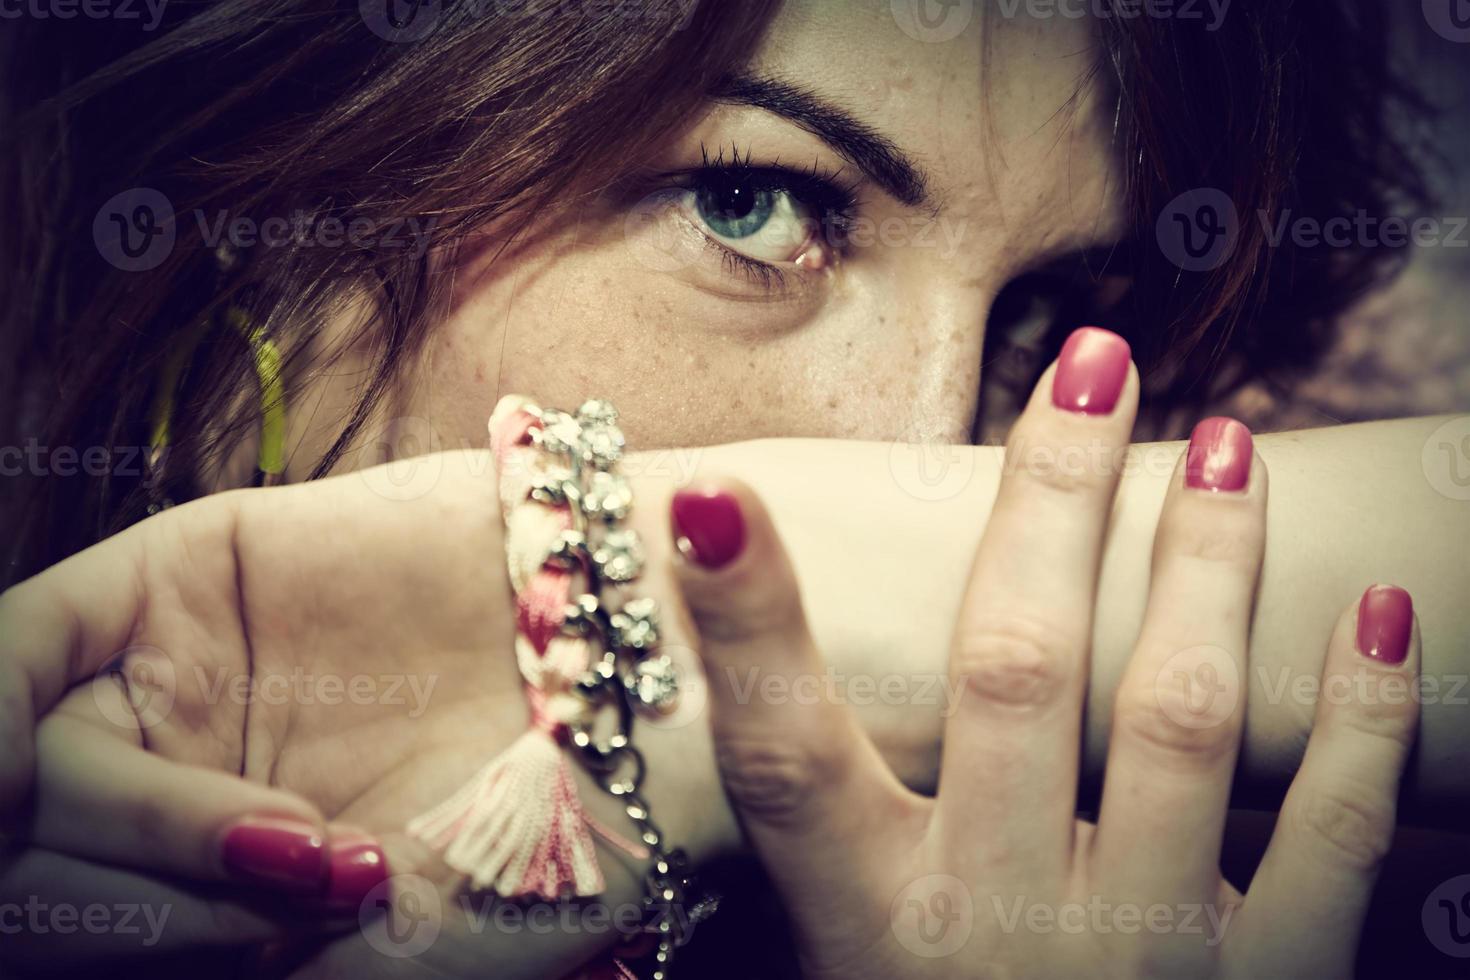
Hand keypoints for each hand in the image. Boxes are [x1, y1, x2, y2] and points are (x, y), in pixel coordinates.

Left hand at [0, 450, 699, 976]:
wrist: (649, 680)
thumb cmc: (553, 839)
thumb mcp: (402, 964)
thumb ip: (240, 961)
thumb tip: (77, 953)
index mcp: (221, 896)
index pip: (68, 938)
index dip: (123, 949)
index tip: (266, 944)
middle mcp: (184, 790)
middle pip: (31, 867)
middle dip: (138, 908)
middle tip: (309, 884)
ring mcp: (177, 685)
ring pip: (21, 766)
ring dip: (136, 828)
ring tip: (301, 841)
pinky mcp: (183, 577)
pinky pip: (19, 642)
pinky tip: (24, 745)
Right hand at [677, 327, 1420, 977]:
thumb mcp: (851, 961)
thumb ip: (833, 833)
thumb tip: (761, 665)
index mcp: (865, 926)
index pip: (780, 755)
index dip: (742, 625)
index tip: (713, 498)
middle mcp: (988, 931)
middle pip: (1008, 679)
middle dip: (1045, 507)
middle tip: (1094, 368)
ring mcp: (1135, 962)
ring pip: (1167, 721)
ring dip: (1195, 567)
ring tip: (1223, 442)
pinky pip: (1322, 841)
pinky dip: (1355, 721)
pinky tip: (1370, 606)